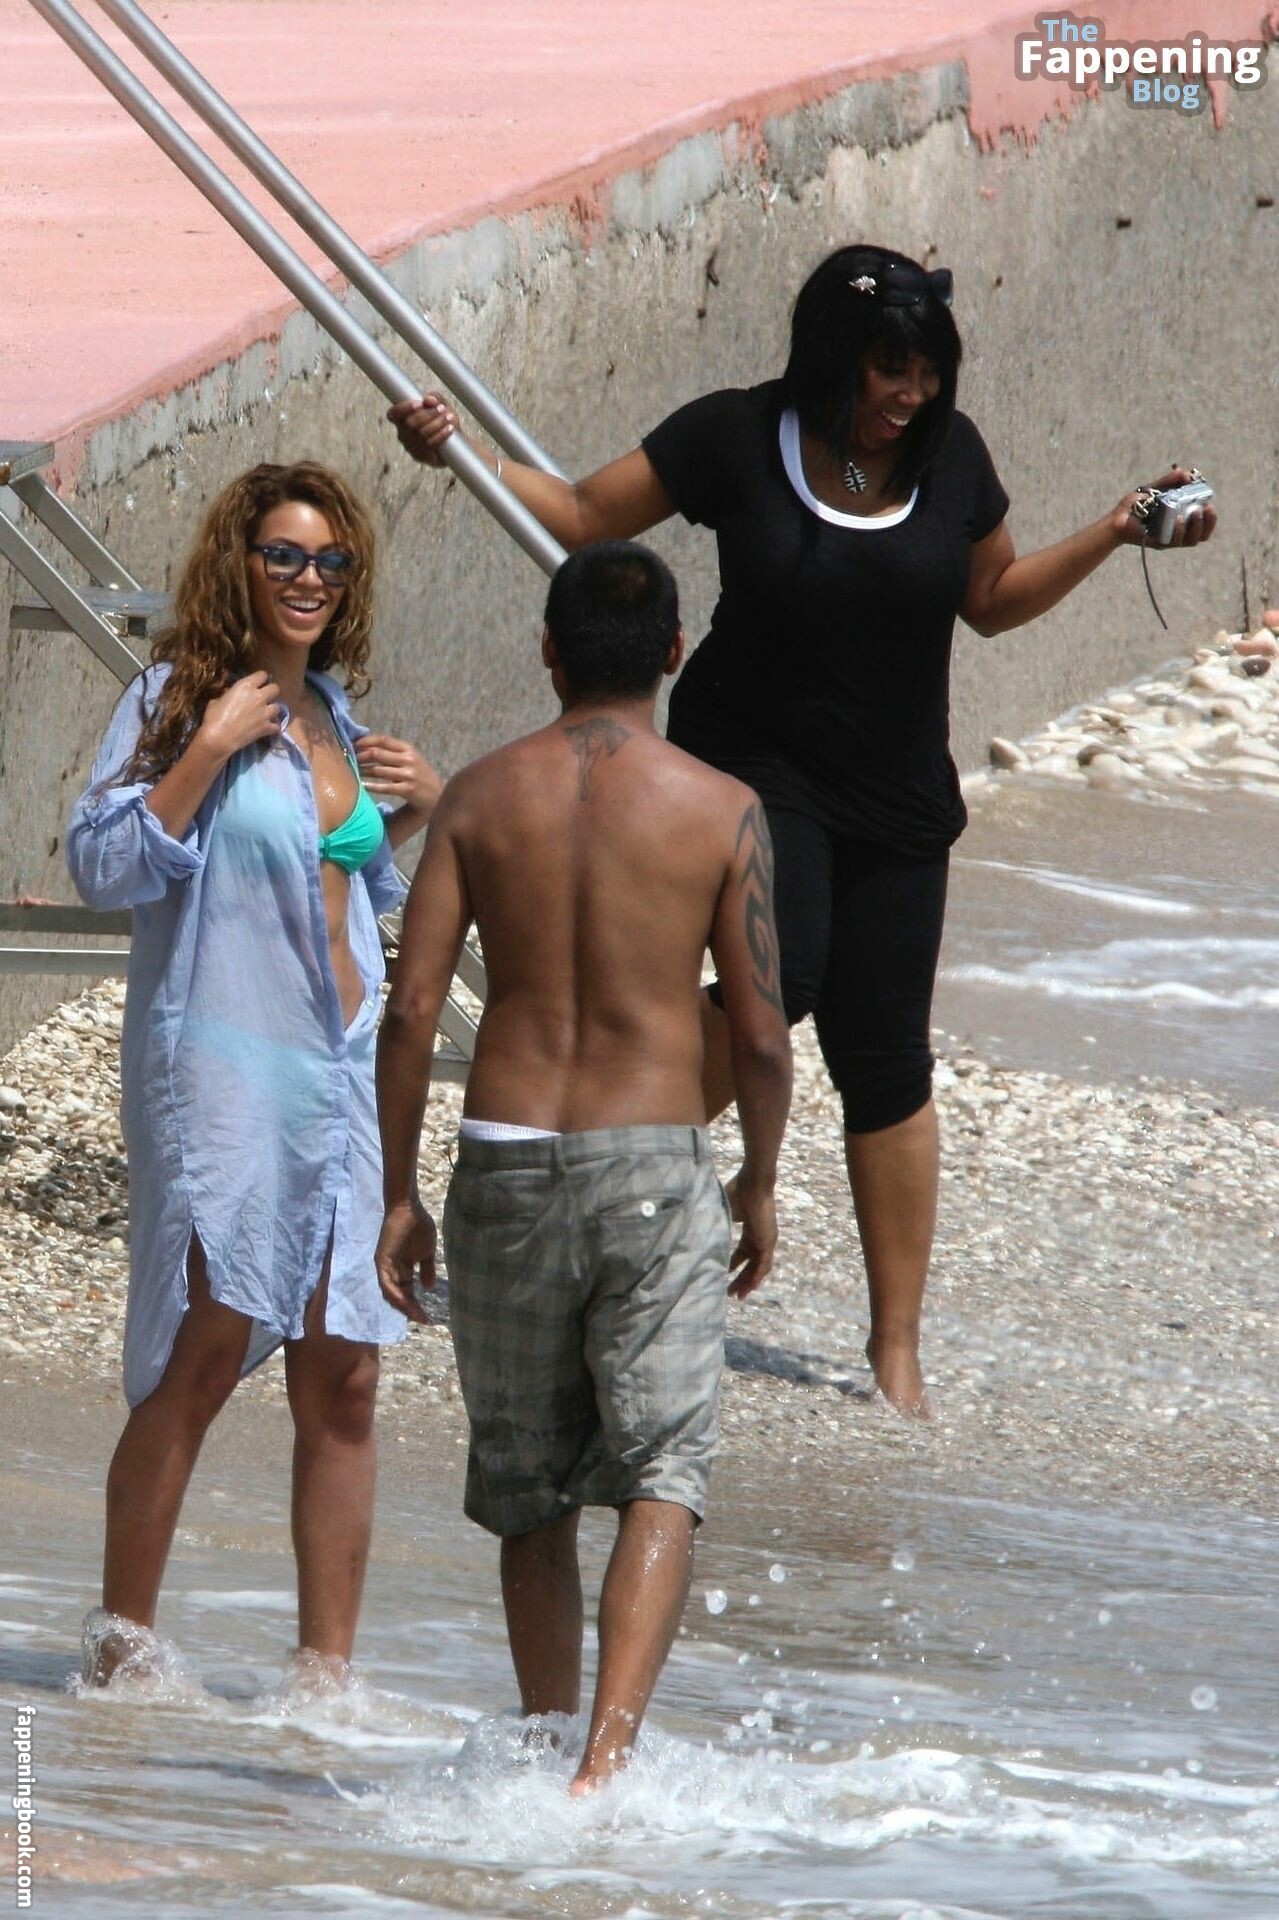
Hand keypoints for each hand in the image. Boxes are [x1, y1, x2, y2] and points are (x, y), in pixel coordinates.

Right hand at [198, 671, 282, 758]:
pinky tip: (268, 729)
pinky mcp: (267, 727)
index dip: (261, 679)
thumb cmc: (214, 717)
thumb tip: (230, 695)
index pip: (262, 675)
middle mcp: (259, 697)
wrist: (219, 738)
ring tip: (266, 714)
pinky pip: (277, 726)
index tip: (258, 683)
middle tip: (264, 697)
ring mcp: (265, 712)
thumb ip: (228, 694)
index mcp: (246, 686)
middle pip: (275, 688)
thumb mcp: (217, 700)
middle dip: (271, 692)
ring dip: (273, 710)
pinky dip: (273, 728)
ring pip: (278, 707)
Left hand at [355, 734, 442, 815]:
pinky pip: (384, 787)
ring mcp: (408, 774)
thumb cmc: (419, 774)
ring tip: (353, 771)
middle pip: (377, 754)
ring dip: (362, 770)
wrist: (436, 794)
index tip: (352, 744)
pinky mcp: (407, 789)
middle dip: (360, 756)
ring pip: (378, 770)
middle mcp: (408, 759)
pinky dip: (371, 786)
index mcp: (408, 749)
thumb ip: (392, 752)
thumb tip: (366, 746)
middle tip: (349, 759)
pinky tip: (362, 785)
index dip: (366, 741)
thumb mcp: (410, 758)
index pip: (383, 740)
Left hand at [375, 1198, 436, 1322]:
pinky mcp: (381, 1260)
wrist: (409, 1208)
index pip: (407, 1293)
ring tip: (415, 1314)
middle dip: (410, 1310)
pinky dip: (393, 1293)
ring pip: (390, 1293)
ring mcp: (385, 1266)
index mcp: (402, 1270)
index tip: (427, 1318)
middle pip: (399, 1297)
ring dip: (402, 1305)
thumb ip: (427, 1269)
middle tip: (423, 1320)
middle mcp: (391, 1271)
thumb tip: (429, 1288)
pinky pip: (385, 1282)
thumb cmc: (418, 1226)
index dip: (416, 1306)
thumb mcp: (427, 1252)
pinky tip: (404, 1301)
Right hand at [387, 393, 460, 467]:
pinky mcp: (421, 457)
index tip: (419, 403)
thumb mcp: (441, 405)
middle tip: (441, 409)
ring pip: (421, 434)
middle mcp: (402, 434)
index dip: (403, 408)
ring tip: (449, 417)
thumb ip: (436, 398)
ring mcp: (410, 447)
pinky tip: (450, 428)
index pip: (393, 414)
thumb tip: (430, 399)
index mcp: (401, 420)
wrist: (453, 443)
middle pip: (410, 423)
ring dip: (437, 423)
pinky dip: (441, 435)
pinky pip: (430, 445)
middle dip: (428, 414)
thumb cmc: (442, 421)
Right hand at [725, 1174, 776, 1299]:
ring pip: (758, 1268)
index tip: (723, 1275)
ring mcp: (766, 1240)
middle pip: (751, 1264)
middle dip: (740, 1279)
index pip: (742, 1253)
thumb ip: (717, 1222)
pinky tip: (750, 1287)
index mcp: (751, 1230)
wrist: (753, 1184)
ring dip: (749, 1282)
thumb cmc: (738, 1192)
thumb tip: (697, 1227)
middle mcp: (760, 1238)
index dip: (733, 1265)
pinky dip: (757, 1276)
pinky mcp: (768, 1241)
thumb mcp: (725, 1212)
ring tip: (738, 1296)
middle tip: (730, 1293)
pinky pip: (764, 1264)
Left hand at [1112, 467, 1217, 548]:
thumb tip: (1184, 473)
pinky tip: (1178, 519)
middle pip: (1201, 536)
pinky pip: (1173, 541)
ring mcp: (1169, 540)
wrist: (1118, 517)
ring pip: (1190, 540)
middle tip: (1206, 509)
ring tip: (1195, 512)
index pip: (1204, 525)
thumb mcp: (1156, 489)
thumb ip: (1170, 481)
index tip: (1210, 504)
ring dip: (1196, 527)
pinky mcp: (1159, 544)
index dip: (1211, 518)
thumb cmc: (1137, 505)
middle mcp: (1178, 533)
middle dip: (1208, 523)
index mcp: (1182, 521)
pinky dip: (1178, 530)